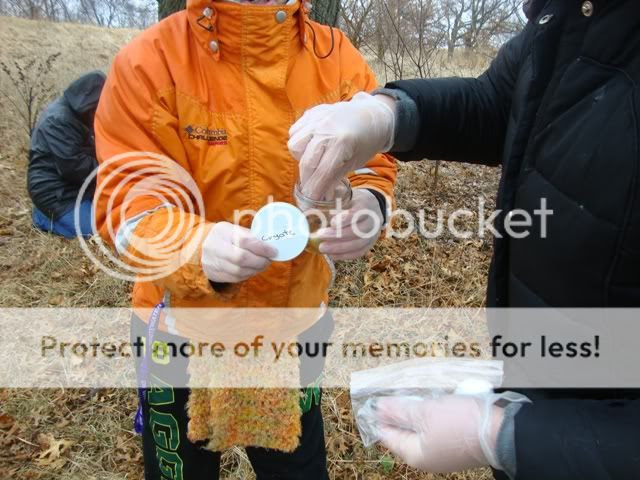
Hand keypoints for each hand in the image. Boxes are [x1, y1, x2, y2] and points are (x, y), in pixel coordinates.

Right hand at [201, 222, 276, 282]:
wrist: (201, 247)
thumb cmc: (225, 237)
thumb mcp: (234, 230)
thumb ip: (250, 237)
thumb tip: (270, 245)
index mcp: (221, 232)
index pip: (244, 241)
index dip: (261, 248)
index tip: (273, 251)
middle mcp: (214, 247)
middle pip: (241, 258)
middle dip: (260, 261)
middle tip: (269, 259)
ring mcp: (212, 262)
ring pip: (239, 271)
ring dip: (256, 269)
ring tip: (263, 264)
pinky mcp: (215, 274)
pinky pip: (236, 278)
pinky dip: (248, 274)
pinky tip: (253, 269)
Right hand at [288, 92, 395, 199]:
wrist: (371, 115)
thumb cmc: (366, 142)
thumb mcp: (354, 162)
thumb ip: (334, 178)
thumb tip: (319, 197)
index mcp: (342, 143)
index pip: (322, 173)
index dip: (315, 191)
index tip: (310, 203)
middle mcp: (326, 129)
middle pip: (306, 162)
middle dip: (307, 180)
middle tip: (311, 188)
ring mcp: (317, 118)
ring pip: (295, 146)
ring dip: (301, 158)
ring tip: (314, 160)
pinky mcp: (311, 113)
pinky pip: (295, 132)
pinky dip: (300, 143)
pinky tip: (312, 146)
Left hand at [315, 189, 383, 259]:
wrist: (373, 208)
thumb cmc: (354, 201)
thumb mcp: (347, 194)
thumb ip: (334, 198)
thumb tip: (313, 204)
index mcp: (366, 205)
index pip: (358, 214)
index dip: (345, 219)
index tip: (331, 222)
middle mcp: (372, 221)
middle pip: (357, 231)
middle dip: (338, 236)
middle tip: (320, 236)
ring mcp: (373, 234)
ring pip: (358, 244)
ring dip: (339, 248)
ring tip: (322, 247)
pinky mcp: (370, 244)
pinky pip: (359, 253)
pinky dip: (345, 255)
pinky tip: (332, 255)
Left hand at [374, 395, 504, 472]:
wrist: (503, 432)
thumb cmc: (460, 423)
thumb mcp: (425, 412)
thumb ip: (400, 411)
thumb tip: (378, 409)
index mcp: (415, 454)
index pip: (388, 435)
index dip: (380, 416)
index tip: (374, 397)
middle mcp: (428, 458)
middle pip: (405, 433)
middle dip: (399, 412)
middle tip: (392, 391)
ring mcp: (444, 451)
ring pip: (422, 429)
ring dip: (416, 411)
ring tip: (410, 392)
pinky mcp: (458, 443)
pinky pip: (436, 428)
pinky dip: (431, 414)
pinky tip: (432, 400)